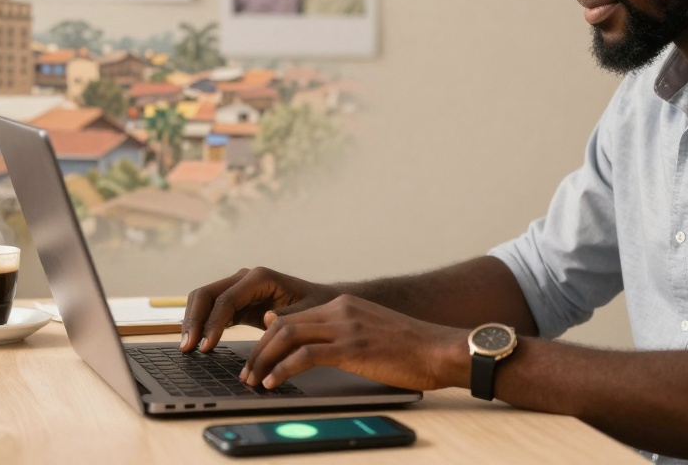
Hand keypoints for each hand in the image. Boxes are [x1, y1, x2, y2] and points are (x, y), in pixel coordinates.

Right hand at [180, 266, 337, 352]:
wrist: (320, 303)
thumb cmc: (315, 306)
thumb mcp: (305, 313)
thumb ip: (286, 316)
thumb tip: (267, 318)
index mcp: (260, 278)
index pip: (226, 299)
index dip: (213, 322)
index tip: (206, 346)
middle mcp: (244, 279)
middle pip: (206, 294)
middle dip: (194, 320)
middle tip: (187, 348)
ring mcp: (237, 289)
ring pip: (203, 300)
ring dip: (192, 322)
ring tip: (187, 348)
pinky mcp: (235, 303)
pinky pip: (210, 310)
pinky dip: (200, 325)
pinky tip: (196, 344)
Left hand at [239, 295, 468, 391]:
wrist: (440, 349)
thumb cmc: (411, 349)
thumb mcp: (370, 332)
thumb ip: (341, 333)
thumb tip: (311, 347)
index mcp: (344, 305)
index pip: (293, 316)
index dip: (268, 337)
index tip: (257, 356)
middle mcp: (340, 310)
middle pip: (282, 324)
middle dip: (259, 350)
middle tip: (247, 372)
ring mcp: (345, 327)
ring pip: (287, 336)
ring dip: (264, 360)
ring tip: (254, 380)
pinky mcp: (351, 348)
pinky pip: (304, 356)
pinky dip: (282, 370)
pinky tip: (274, 383)